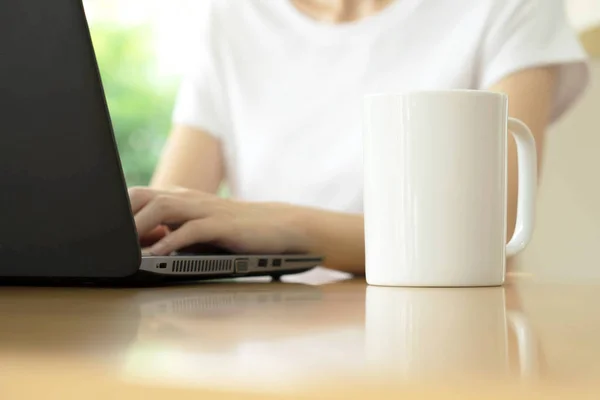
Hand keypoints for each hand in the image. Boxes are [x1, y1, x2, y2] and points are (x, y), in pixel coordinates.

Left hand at [128, 187, 310, 255]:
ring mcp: (206, 209)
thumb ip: (174, 233)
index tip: (103, 231)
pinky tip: (159, 254)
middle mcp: (191, 199)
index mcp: (183, 199)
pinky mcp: (222, 224)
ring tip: (126, 247)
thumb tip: (143, 246)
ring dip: (140, 226)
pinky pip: (191, 229)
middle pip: (145, 196)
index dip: (119, 210)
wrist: (278, 225)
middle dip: (123, 215)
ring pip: (164, 207)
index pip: (142, 195)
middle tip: (110, 240)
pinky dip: (172, 241)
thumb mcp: (201, 230)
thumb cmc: (238, 231)